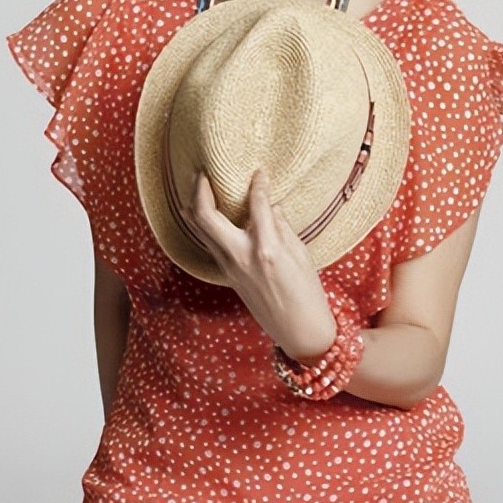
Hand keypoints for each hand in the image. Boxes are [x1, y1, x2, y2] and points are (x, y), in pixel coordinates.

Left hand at [187, 169, 335, 360]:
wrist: (298, 331)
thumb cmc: (308, 294)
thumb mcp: (301, 255)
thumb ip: (282, 227)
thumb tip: (270, 205)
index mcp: (267, 249)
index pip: (257, 205)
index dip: (258, 184)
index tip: (259, 172)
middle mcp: (242, 257)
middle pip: (206, 217)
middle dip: (200, 190)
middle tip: (203, 171)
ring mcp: (230, 268)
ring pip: (199, 231)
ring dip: (194, 206)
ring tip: (197, 186)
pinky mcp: (227, 276)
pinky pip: (210, 244)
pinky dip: (205, 226)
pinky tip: (208, 215)